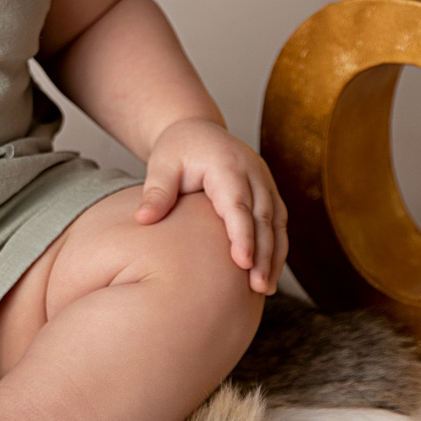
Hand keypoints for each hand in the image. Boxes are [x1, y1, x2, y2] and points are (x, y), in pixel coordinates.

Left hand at [137, 118, 286, 294]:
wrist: (197, 131)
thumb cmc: (178, 149)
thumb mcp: (162, 164)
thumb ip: (156, 191)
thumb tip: (143, 219)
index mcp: (227, 165)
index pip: (238, 204)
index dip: (242, 234)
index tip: (243, 263)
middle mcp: (253, 172)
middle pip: (263, 217)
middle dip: (264, 253)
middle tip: (259, 287)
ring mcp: (264, 182)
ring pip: (276, 222)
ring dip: (275, 255)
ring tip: (266, 288)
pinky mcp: (268, 193)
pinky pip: (277, 222)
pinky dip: (276, 248)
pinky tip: (268, 273)